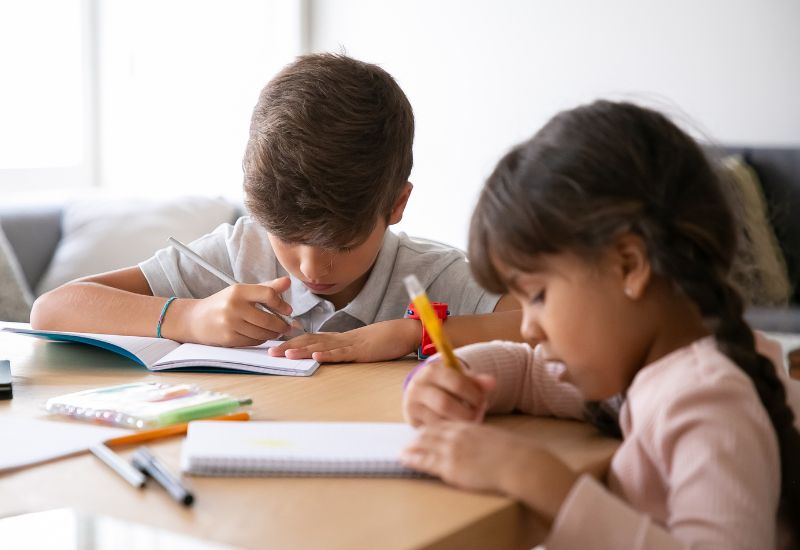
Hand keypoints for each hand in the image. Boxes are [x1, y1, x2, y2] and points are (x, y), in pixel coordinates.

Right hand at [178, 277, 293, 346]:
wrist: (196, 319)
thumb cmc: (224, 303)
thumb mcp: (242, 291)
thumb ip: (266, 287)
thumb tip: (288, 281)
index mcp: (239, 291)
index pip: (268, 294)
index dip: (281, 304)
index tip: (288, 310)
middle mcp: (234, 306)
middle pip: (268, 319)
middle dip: (281, 325)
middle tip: (287, 326)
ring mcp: (230, 323)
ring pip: (262, 333)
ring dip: (273, 334)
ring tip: (277, 332)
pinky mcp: (228, 338)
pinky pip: (253, 342)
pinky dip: (261, 340)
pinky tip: (262, 336)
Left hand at [268, 318, 419, 362]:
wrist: (401, 332)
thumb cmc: (381, 341)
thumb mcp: (356, 347)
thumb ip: (340, 350)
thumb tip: (324, 356)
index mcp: (337, 339)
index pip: (309, 339)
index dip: (291, 342)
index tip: (273, 348)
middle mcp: (339, 339)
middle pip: (310, 341)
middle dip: (289, 346)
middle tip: (269, 352)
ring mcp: (350, 344)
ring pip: (322, 346)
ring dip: (303, 350)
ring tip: (286, 354)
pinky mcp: (361, 351)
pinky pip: (343, 353)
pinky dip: (329, 354)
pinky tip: (317, 356)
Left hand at [400, 422, 577, 522]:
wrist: (518, 463)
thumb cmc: (514, 454)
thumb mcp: (496, 440)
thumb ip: (484, 440)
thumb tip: (484, 446)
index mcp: (469, 427)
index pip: (444, 424)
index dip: (432, 428)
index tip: (424, 431)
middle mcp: (457, 436)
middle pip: (431, 433)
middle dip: (418, 437)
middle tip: (408, 440)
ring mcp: (452, 451)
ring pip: (424, 445)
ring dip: (411, 447)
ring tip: (402, 450)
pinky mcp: (451, 467)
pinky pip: (426, 461)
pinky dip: (413, 459)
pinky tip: (405, 459)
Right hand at [402, 359, 495, 425]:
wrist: (423, 393)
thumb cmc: (447, 385)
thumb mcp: (460, 378)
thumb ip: (476, 381)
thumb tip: (492, 383)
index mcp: (432, 370)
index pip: (456, 382)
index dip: (474, 394)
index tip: (482, 401)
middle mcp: (418, 386)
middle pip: (445, 404)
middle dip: (466, 412)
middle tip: (478, 415)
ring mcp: (413, 404)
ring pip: (438, 420)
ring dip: (459, 423)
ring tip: (470, 421)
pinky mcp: (412, 420)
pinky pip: (434, 430)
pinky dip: (449, 430)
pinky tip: (459, 427)